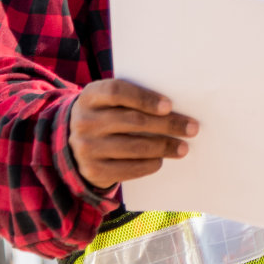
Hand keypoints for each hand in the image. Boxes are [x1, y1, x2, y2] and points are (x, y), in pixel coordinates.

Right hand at [68, 79, 198, 189]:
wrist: (72, 145)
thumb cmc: (104, 116)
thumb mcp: (108, 102)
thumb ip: (131, 99)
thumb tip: (174, 107)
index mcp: (90, 96)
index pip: (117, 92)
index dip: (144, 98)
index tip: (169, 106)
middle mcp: (85, 121)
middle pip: (133, 121)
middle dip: (167, 124)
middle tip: (191, 128)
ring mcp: (86, 148)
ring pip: (134, 146)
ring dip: (164, 147)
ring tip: (183, 147)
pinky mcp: (93, 170)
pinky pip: (127, 169)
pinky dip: (148, 164)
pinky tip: (160, 160)